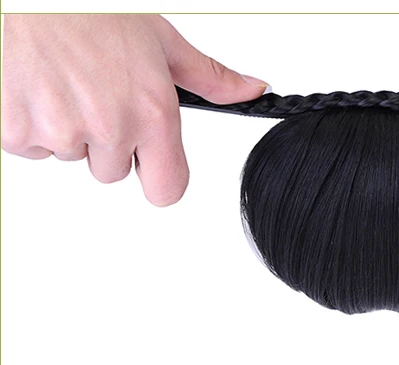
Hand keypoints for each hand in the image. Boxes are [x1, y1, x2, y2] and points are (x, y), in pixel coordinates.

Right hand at [1, 15, 270, 205]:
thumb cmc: (85, 10)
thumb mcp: (160, 38)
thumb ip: (208, 77)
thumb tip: (251, 90)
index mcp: (151, 111)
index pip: (167, 189)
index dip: (159, 178)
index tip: (152, 163)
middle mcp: (110, 127)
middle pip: (113, 171)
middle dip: (106, 141)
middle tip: (95, 92)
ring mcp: (60, 133)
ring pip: (71, 156)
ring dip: (68, 129)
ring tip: (63, 81)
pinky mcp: (15, 133)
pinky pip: (30, 148)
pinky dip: (30, 123)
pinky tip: (36, 85)